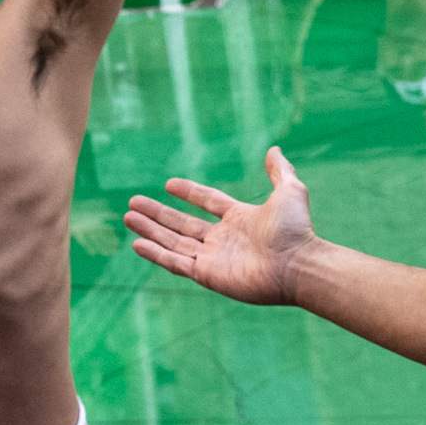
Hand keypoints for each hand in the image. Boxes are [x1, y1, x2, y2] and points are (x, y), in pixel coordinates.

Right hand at [124, 148, 319, 307]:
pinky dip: (155, 254)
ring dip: (150, 230)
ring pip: (173, 242)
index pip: (207, 203)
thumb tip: (273, 149)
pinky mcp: (207, 275)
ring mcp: (213, 258)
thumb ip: (280, 171)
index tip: (168, 184)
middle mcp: (223, 239)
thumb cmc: (295, 230)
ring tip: (128, 217)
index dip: (189, 193)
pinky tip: (137, 244)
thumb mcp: (290, 191)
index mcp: (240, 219)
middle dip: (157, 214)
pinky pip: (175, 263)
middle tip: (133, 202)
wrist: (298, 265)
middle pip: (182, 224)